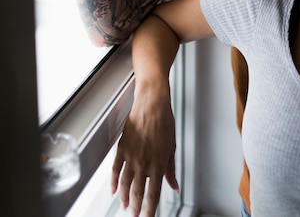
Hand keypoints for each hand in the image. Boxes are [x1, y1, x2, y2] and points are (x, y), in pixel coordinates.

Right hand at [111, 84, 178, 216]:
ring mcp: (131, 156)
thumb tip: (175, 185)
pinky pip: (116, 169)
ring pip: (126, 184)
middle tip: (136, 216)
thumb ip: (171, 169)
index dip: (150, 210)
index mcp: (158, 163)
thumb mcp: (172, 147)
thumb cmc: (164, 121)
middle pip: (138, 192)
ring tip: (126, 207)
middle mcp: (143, 162)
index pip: (153, 194)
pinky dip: (114, 182)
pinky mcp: (122, 148)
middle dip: (137, 208)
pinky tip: (114, 190)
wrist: (152, 103)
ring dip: (125, 198)